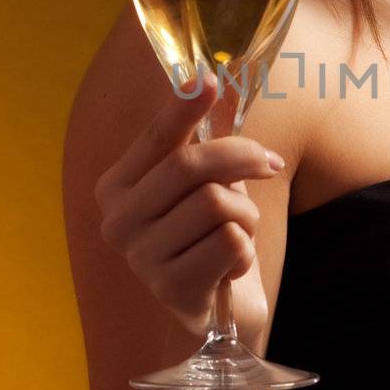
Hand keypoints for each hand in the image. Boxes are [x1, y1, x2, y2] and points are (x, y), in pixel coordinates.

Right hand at [94, 66, 283, 343]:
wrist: (222, 310)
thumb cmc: (210, 237)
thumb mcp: (209, 182)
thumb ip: (208, 136)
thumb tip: (216, 79)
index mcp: (116, 187)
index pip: (156, 139)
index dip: (184, 109)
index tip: (208, 79)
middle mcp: (117, 221)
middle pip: (189, 166)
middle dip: (242, 158)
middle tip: (272, 164)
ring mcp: (140, 258)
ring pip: (216, 204)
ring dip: (246, 215)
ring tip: (239, 233)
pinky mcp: (172, 289)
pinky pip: (230, 243)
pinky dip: (245, 250)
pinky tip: (231, 266)